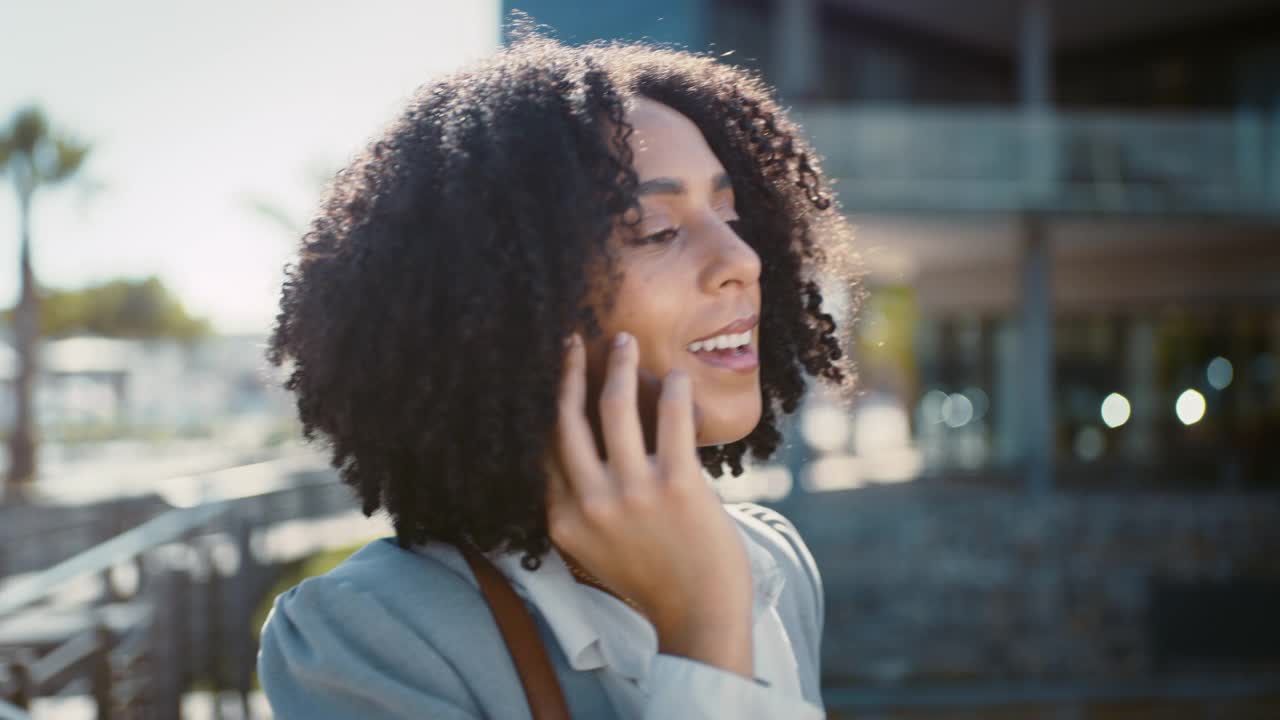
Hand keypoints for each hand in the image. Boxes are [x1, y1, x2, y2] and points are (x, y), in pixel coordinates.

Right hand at [545, 331, 753, 675]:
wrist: (700, 616)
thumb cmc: (653, 579)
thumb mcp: (594, 549)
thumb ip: (578, 506)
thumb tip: (574, 446)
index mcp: (564, 520)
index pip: (545, 446)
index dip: (550, 402)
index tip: (556, 374)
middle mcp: (591, 503)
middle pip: (568, 418)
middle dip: (569, 370)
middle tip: (575, 341)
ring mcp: (634, 493)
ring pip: (615, 407)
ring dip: (619, 364)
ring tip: (625, 341)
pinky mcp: (679, 485)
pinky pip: (671, 418)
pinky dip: (673, 389)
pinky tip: (676, 375)